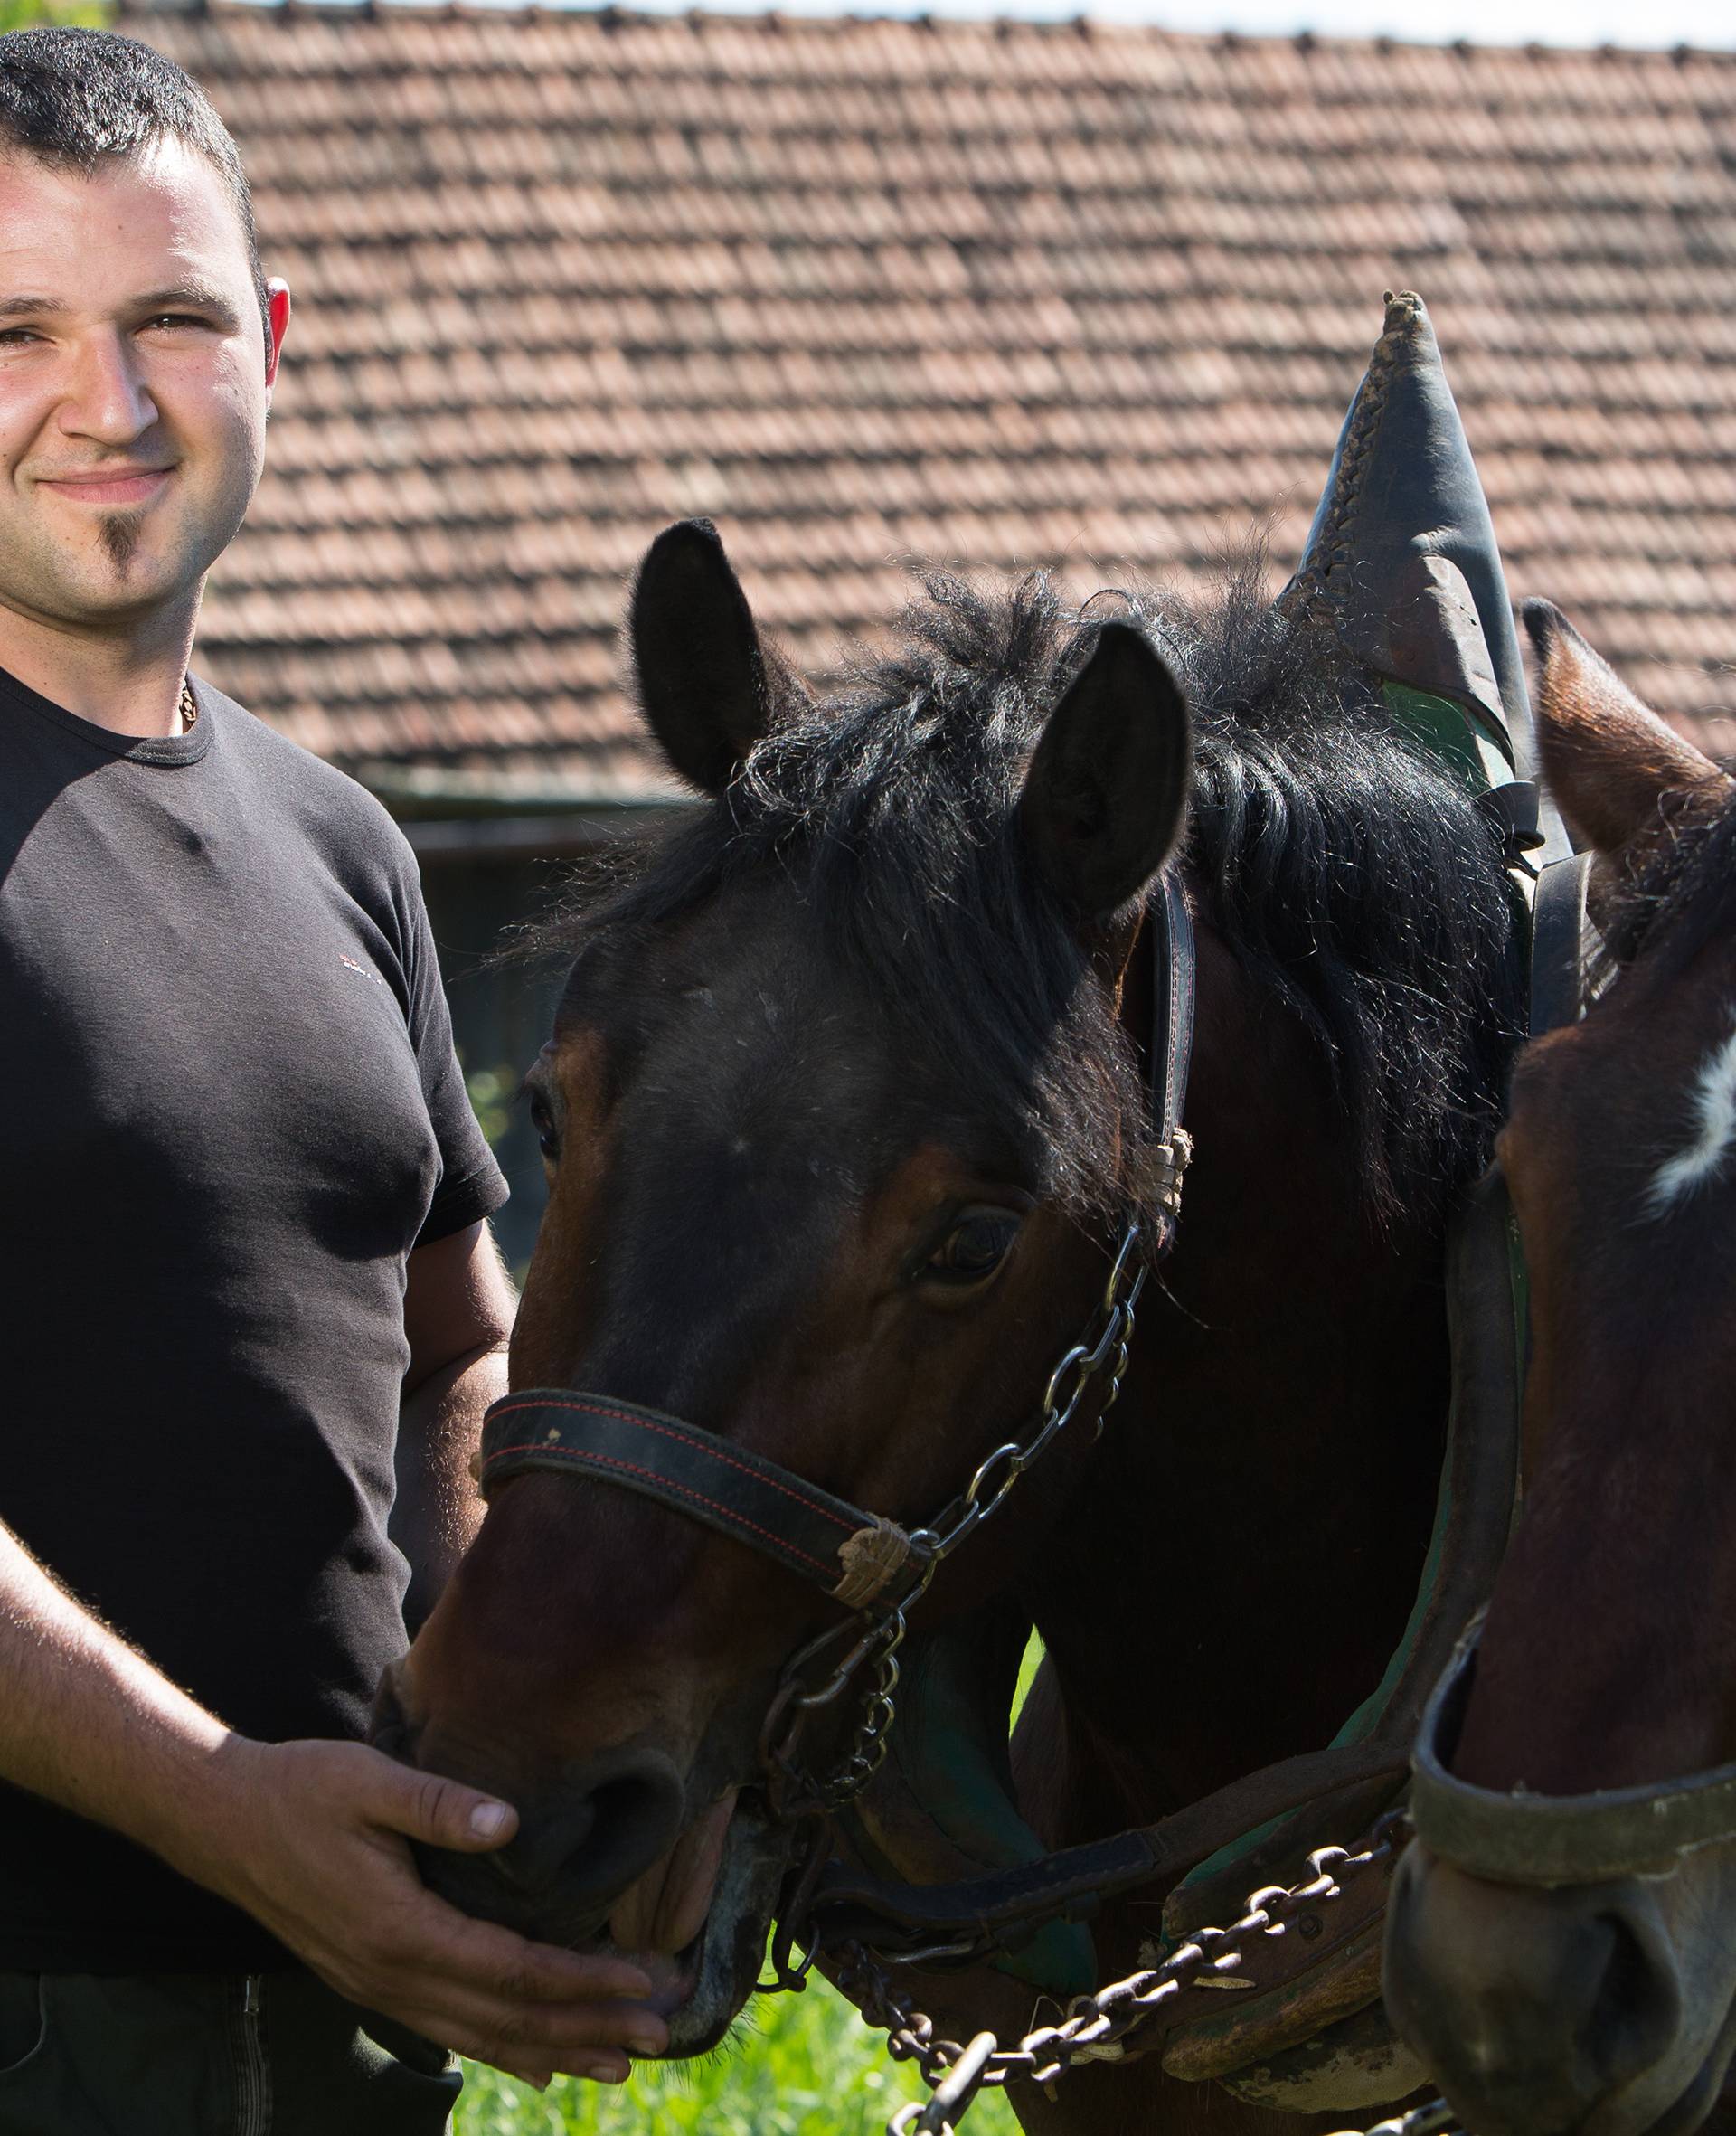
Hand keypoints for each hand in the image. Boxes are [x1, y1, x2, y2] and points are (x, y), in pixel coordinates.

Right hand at [190, 1736, 668, 2085]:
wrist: (220, 1821)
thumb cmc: (299, 1790)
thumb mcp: (368, 1780)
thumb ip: (438, 1804)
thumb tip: (508, 1824)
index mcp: (400, 1929)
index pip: (513, 1970)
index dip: (583, 1982)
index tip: (643, 1982)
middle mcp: (391, 1975)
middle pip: (508, 2017)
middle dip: (588, 2027)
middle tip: (660, 2035)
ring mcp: (378, 1987)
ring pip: (481, 2036)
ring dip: (555, 2049)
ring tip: (618, 2061)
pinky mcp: (372, 1981)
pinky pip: (449, 2028)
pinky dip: (502, 2048)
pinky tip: (540, 2061)